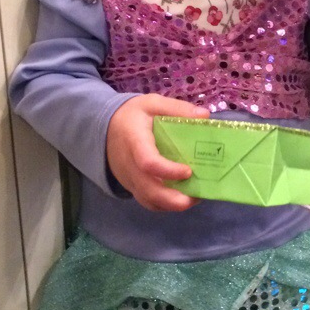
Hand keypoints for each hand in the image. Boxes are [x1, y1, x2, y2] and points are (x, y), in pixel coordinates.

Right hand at [107, 94, 209, 211]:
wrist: (104, 128)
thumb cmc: (132, 115)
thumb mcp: (152, 103)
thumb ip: (177, 108)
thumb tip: (205, 116)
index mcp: (135, 141)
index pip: (148, 162)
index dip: (168, 171)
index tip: (188, 171)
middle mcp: (129, 165)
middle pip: (148, 190)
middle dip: (173, 199)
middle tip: (197, 196)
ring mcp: (129, 179)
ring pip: (148, 200)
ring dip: (172, 205)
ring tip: (195, 198)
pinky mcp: (132, 186)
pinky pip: (147, 201)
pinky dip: (165, 205)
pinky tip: (183, 198)